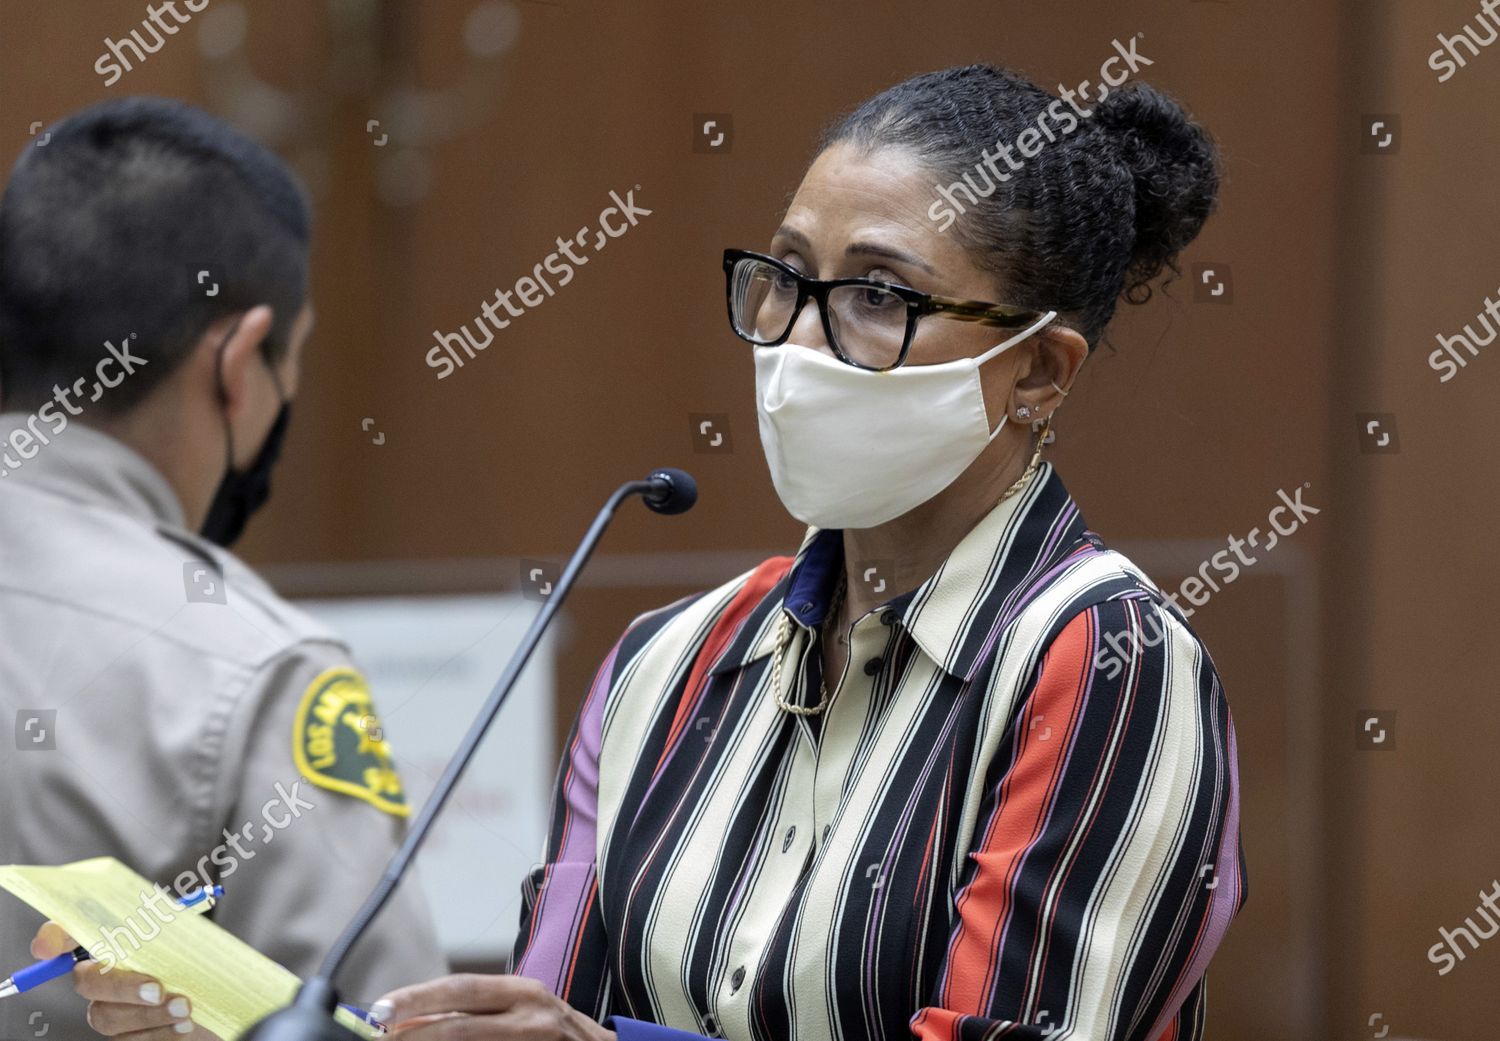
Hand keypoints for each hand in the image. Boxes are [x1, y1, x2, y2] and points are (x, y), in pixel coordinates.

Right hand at [30, 922, 219, 1039]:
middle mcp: (105, 979)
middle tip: (157, 989)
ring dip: (148, 1014)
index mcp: (117, 944)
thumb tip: (162, 913)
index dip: (54, 938)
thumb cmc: (207, 964)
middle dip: (122, 986)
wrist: (228, 1000)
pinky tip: (185, 1027)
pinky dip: (161, 1034)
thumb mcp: (196, 938)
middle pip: (87, 983)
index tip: (47, 948)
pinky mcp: (130, 1038)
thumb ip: (173, 923)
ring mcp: (113, 1011)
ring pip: (108, 1017)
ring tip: (185, 1007)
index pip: (70, 935)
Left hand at [372, 973, 616, 1039]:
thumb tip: (408, 1020)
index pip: (461, 990)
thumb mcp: (519, 1013)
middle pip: (461, 1025)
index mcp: (522, 992)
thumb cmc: (554, 1035)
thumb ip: (472, 1015)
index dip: (418, 999)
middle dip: (415, 1033)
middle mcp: (533, 1015)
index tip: (380, 1011)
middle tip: (379, 1036)